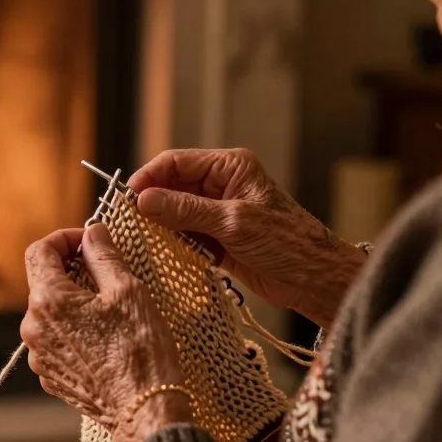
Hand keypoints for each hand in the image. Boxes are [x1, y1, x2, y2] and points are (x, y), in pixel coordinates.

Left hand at [21, 225, 193, 441]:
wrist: (145, 411)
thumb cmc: (140, 350)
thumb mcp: (127, 290)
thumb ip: (103, 255)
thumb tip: (93, 232)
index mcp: (48, 301)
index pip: (39, 251)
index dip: (64, 238)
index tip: (89, 240)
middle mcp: (33, 328)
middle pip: (44, 282)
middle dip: (72, 269)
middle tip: (106, 270)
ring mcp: (39, 355)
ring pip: (51, 312)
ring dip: (75, 300)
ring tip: (110, 307)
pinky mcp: (51, 376)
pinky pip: (56, 339)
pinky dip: (75, 328)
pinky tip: (105, 336)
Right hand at [128, 148, 366, 328]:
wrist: (314, 279)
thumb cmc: (286, 242)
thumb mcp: (233, 222)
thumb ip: (186, 211)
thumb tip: (144, 201)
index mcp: (230, 167)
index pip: (177, 162)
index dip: (149, 177)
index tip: (127, 197)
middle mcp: (221, 185)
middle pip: (172, 187)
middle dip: (151, 204)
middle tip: (127, 222)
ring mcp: (217, 212)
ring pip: (175, 213)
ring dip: (160, 226)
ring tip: (139, 239)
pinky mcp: (217, 237)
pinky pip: (185, 235)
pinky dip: (172, 243)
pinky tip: (160, 253)